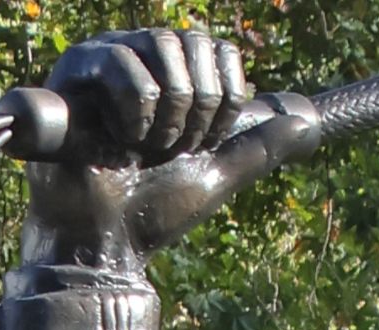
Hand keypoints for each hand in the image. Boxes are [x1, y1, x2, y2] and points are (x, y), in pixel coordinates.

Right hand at [20, 29, 321, 275]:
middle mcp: (141, 58)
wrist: (109, 239)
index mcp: (174, 76)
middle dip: (198, 108)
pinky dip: (134, 112)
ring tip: (145, 147)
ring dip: (168, 113)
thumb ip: (259, 147)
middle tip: (174, 149)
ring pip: (162, 44)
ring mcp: (105, 59)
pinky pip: (121, 62)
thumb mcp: (217, 173)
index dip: (223, 100)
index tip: (204, 143)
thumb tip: (305, 121)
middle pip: (195, 43)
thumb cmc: (155, 210)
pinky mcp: (73, 70)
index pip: (220, 50)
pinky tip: (117, 140)